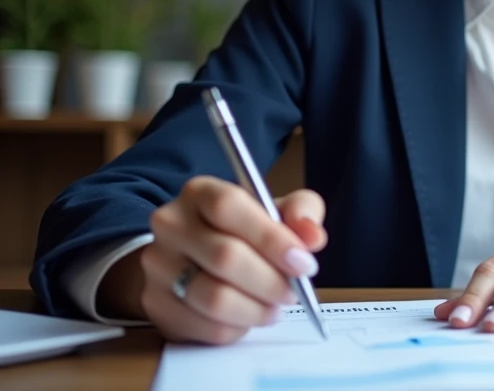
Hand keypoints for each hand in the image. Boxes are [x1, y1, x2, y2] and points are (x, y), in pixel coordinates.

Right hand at [101, 178, 327, 344]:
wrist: (190, 257)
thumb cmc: (242, 231)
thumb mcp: (275, 210)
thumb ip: (301, 213)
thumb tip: (312, 237)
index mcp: (200, 192)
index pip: (229, 207)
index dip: (270, 237)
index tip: (303, 263)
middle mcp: (171, 224)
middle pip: (225, 256)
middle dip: (271, 281)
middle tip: (293, 291)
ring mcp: (158, 265)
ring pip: (214, 298)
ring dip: (257, 309)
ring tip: (274, 306)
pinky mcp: (156, 304)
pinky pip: (205, 327)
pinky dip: (237, 328)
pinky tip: (249, 316)